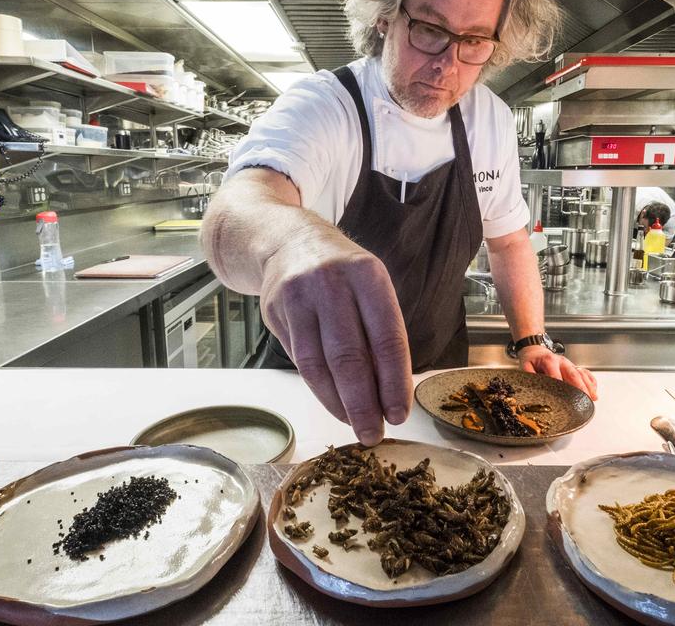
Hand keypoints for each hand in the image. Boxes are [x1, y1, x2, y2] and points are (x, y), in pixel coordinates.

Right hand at [260, 228, 412, 445]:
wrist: (289, 241)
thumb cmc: (343, 274)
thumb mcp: (371, 287)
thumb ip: (381, 332)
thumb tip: (392, 393)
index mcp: (368, 275)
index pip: (386, 337)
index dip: (393, 381)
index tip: (399, 413)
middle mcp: (332, 283)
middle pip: (349, 356)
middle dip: (364, 403)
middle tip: (373, 434)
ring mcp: (298, 296)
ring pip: (319, 364)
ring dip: (338, 403)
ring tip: (355, 425)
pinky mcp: (275, 310)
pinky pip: (300, 360)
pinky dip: (319, 389)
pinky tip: (334, 404)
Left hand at [519, 345, 597, 399]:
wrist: (536, 350)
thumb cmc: (532, 360)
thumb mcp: (525, 366)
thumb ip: (529, 376)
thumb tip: (534, 386)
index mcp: (549, 361)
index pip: (556, 374)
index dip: (561, 385)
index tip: (565, 396)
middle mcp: (562, 361)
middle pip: (573, 374)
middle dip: (580, 387)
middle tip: (585, 399)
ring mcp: (570, 364)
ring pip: (581, 374)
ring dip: (588, 386)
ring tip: (593, 398)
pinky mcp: (574, 367)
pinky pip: (586, 373)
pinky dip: (591, 381)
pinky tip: (594, 391)